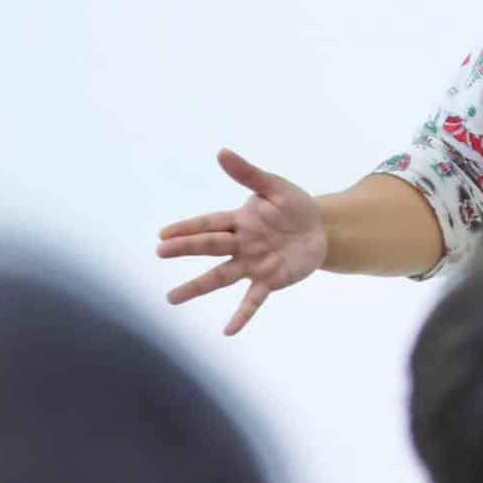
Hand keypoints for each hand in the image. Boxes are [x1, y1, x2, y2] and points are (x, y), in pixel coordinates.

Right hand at [155, 148, 328, 335]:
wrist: (322, 229)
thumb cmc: (294, 205)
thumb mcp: (274, 186)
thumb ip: (248, 173)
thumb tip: (222, 152)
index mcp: (239, 220)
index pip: (208, 223)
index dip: (187, 228)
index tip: (163, 233)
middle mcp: (240, 244)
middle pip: (209, 247)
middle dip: (186, 248)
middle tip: (161, 252)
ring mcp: (252, 265)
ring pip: (220, 277)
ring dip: (197, 287)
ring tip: (171, 298)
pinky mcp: (269, 281)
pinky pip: (252, 300)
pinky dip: (241, 315)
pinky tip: (227, 331)